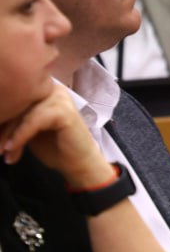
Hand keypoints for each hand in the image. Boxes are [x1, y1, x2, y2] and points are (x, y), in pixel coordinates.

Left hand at [0, 85, 114, 189]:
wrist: (79, 162)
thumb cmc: (55, 147)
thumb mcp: (30, 130)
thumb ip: (16, 120)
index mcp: (45, 89)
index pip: (16, 97)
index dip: (2, 117)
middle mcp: (53, 89)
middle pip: (18, 104)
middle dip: (3, 128)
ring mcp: (60, 98)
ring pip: (23, 113)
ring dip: (9, 135)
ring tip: (4, 152)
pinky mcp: (63, 111)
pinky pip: (32, 122)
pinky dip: (20, 137)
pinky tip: (12, 149)